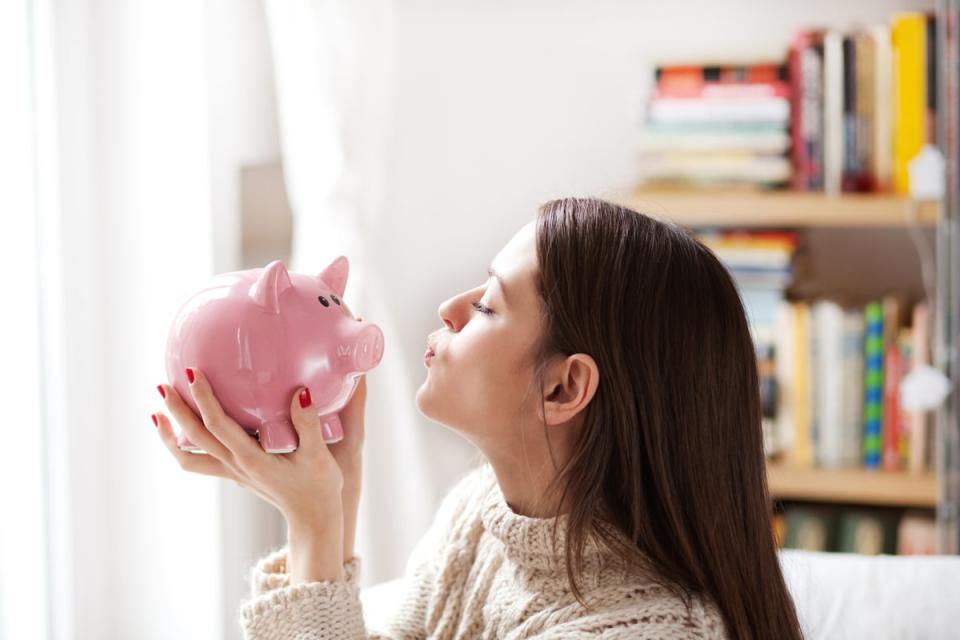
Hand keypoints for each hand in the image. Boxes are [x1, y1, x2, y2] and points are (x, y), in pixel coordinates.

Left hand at [153, 367, 343, 528]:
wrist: (313, 517)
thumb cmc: (319, 486)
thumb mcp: (318, 455)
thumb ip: (308, 424)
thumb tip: (301, 392)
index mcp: (252, 460)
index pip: (218, 425)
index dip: (203, 398)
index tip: (193, 373)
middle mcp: (236, 465)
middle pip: (194, 438)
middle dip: (176, 411)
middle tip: (163, 385)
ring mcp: (232, 471)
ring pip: (189, 456)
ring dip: (170, 435)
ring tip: (158, 412)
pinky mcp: (235, 474)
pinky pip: (199, 462)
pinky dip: (183, 447)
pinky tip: (183, 431)